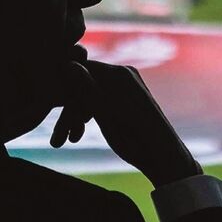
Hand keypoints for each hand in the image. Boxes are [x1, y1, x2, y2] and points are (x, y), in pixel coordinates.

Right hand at [52, 57, 201, 186]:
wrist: (164, 157)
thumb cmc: (134, 138)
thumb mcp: (104, 115)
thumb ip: (86, 89)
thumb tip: (67, 64)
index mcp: (118, 73)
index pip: (77, 70)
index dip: (64, 94)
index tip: (57, 118)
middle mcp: (123, 73)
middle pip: (83, 84)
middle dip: (70, 111)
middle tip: (58, 140)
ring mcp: (127, 84)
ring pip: (90, 95)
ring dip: (77, 117)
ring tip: (71, 139)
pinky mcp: (128, 97)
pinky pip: (101, 100)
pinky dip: (90, 115)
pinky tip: (80, 134)